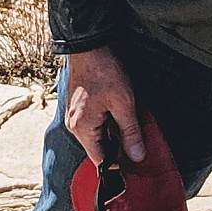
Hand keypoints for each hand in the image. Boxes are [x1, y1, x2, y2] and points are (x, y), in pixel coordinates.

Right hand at [64, 46, 144, 163]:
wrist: (89, 46)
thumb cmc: (104, 72)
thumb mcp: (124, 103)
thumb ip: (130, 132)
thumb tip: (137, 156)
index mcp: (82, 129)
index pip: (100, 160)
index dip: (119, 164)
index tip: (135, 161)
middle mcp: (74, 125)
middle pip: (99, 148)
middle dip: (118, 145)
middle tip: (137, 138)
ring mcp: (74, 115)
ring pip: (97, 135)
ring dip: (114, 131)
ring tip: (128, 119)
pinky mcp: (78, 106)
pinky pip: (94, 123)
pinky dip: (107, 121)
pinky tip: (118, 111)